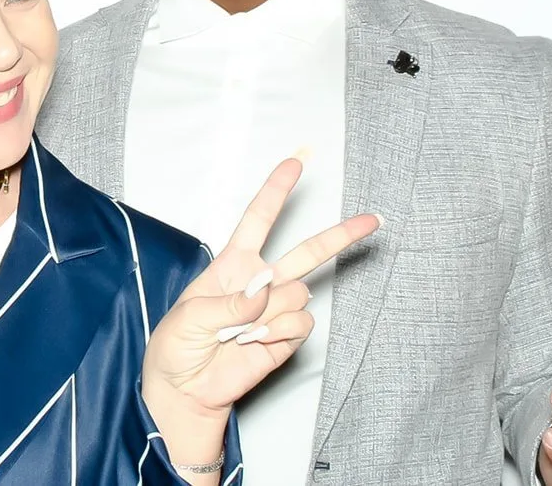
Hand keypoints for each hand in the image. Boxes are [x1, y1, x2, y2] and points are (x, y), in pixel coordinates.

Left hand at [143, 158, 379, 421]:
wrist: (185, 391)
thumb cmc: (177, 347)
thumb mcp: (190, 316)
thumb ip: (229, 302)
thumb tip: (265, 288)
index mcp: (232, 265)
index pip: (258, 220)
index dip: (276, 189)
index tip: (296, 160)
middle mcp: (260, 283)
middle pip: (306, 251)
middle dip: (341, 235)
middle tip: (374, 220)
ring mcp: (276, 310)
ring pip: (298, 294)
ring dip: (269, 313)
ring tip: (236, 333)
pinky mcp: (286, 338)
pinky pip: (300, 324)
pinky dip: (277, 332)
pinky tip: (254, 343)